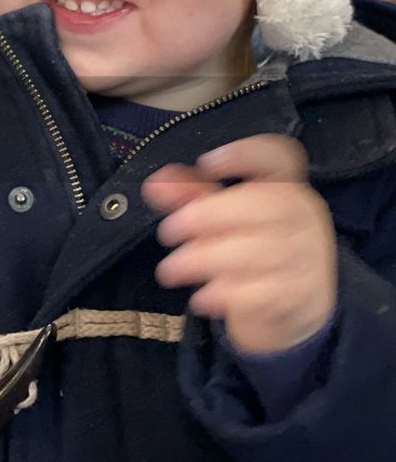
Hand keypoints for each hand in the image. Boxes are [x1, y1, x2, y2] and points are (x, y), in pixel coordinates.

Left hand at [141, 134, 336, 353]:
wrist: (293, 307)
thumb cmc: (251, 251)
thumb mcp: (221, 220)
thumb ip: (190, 198)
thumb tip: (155, 185)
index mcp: (285, 188)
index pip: (280, 158)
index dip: (246, 154)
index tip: (206, 163)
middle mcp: (302, 217)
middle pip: (263, 203)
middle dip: (206, 216)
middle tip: (167, 232)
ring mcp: (306, 256)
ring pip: (258, 252)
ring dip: (204, 260)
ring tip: (171, 270)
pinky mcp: (301, 295)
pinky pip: (263, 293)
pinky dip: (225, 295)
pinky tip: (201, 299)